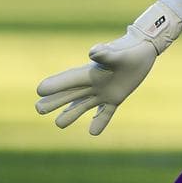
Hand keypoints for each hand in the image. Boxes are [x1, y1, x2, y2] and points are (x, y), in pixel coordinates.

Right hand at [35, 27, 158, 134]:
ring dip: (71, 114)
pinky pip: (106, 112)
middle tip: (38, 109)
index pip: (69, 80)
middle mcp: (93, 83)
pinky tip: (93, 133)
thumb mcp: (118, 54)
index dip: (55, 85)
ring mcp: (104, 91)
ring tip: (58, 124)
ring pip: (83, 105)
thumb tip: (92, 53)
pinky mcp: (116, 97)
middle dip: (55, 102)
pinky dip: (100, 121)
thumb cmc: (129, 49)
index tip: (39, 90)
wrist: (143, 49)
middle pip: (70, 95)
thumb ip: (105, 55)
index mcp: (91, 73)